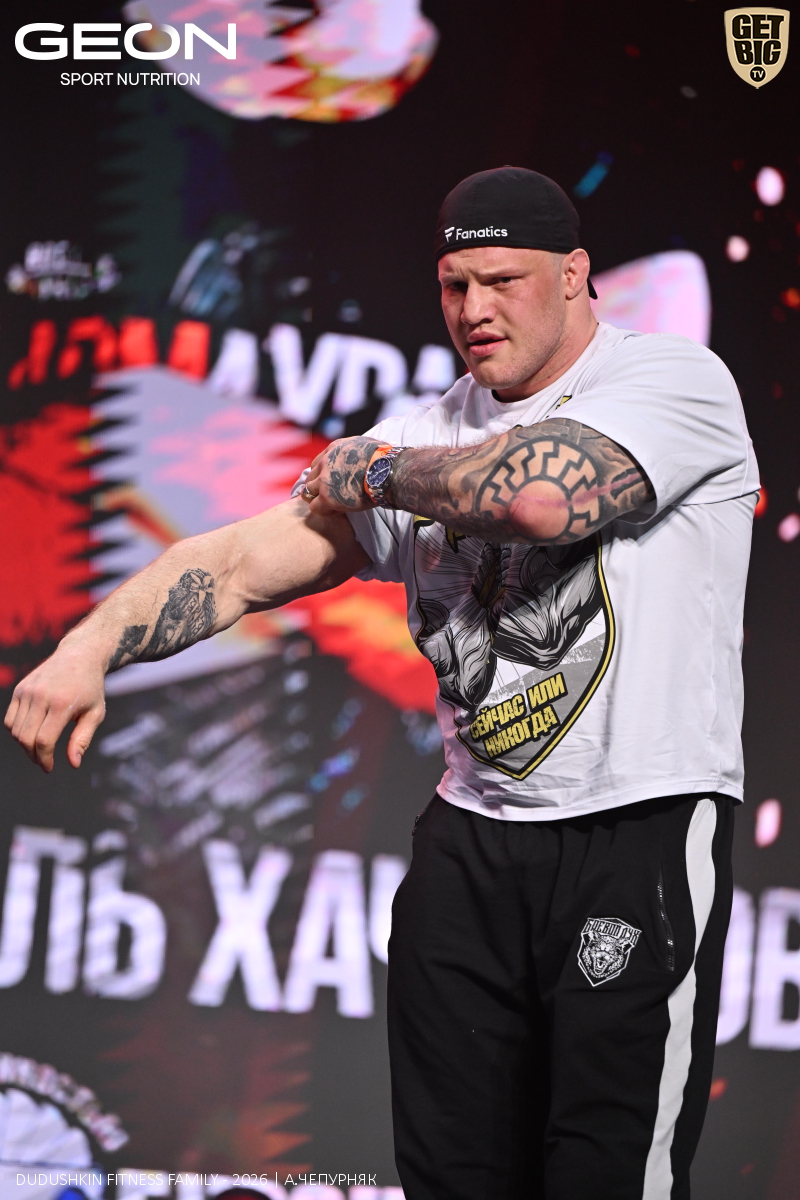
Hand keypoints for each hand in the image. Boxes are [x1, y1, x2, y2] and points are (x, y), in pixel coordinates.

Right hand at [4, 641, 107, 771]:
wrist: (80, 655)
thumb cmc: (91, 688)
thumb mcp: (96, 713)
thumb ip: (83, 739)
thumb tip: (73, 763)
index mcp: (61, 703)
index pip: (44, 740)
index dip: (44, 759)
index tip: (49, 768)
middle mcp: (41, 696)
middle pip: (26, 738)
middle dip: (33, 756)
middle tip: (44, 762)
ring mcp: (27, 691)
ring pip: (15, 730)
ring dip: (25, 745)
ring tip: (39, 748)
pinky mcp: (20, 689)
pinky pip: (10, 719)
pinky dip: (16, 732)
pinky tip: (31, 734)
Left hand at [301, 436, 379, 513]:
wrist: (387, 472)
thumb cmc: (384, 460)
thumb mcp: (367, 445)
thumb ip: (359, 450)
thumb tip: (370, 451)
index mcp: (334, 449)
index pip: (318, 462)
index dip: (324, 474)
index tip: (334, 481)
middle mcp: (325, 462)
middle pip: (311, 477)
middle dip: (319, 487)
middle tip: (333, 495)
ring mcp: (324, 480)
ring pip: (308, 492)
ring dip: (318, 499)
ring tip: (333, 504)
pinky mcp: (327, 497)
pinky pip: (315, 507)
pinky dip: (324, 511)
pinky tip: (338, 510)